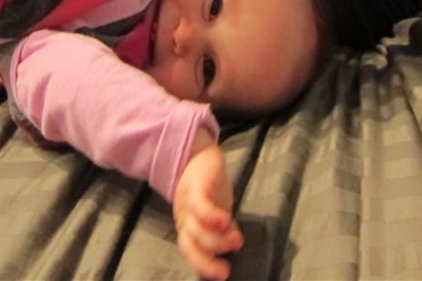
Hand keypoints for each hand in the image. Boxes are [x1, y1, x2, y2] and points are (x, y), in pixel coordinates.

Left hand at [173, 135, 241, 279]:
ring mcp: (188, 202)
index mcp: (188, 225)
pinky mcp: (196, 186)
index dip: (204, 265)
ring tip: (237, 242)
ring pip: (196, 228)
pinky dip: (212, 216)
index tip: (224, 274)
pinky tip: (227, 221)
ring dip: (216, 239)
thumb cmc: (210, 185)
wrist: (199, 152)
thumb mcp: (216, 210)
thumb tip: (232, 244)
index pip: (191, 250)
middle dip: (209, 258)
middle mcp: (185, 217)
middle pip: (190, 243)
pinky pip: (201, 205)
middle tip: (228, 266)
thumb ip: (220, 227)